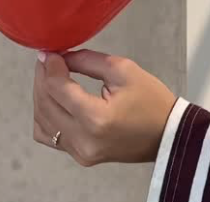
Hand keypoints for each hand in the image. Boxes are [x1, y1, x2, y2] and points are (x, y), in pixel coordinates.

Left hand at [33, 50, 175, 166]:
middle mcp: (83, 139)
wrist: (168, 134)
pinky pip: (49, 136)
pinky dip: (45, 116)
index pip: (57, 88)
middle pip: (45, 103)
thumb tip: (59, 56)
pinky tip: (55, 100)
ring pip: (41, 121)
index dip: (50, 66)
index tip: (50, 51)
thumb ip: (86, 60)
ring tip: (51, 76)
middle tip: (48, 59)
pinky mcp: (81, 157)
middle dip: (42, 77)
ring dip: (41, 95)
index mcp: (96, 118)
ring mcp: (80, 152)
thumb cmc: (150, 99)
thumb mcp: (122, 69)